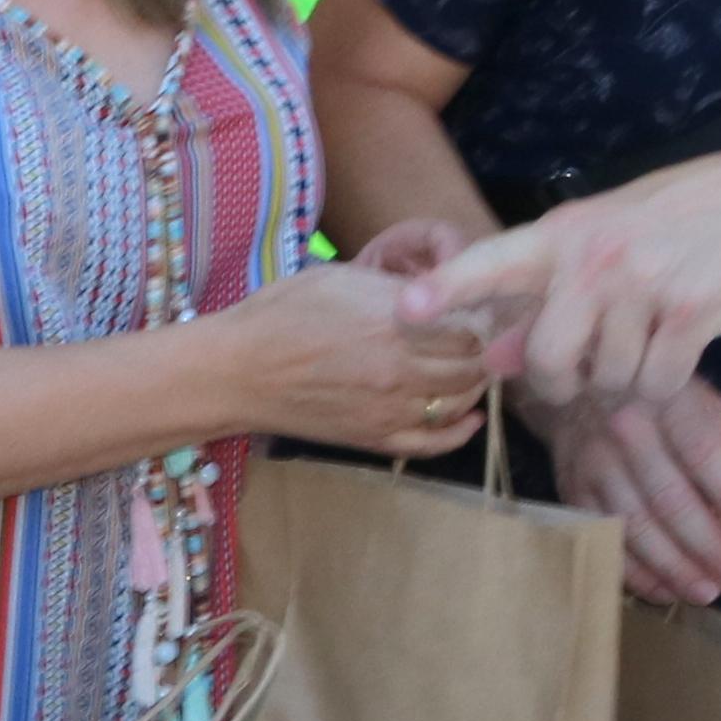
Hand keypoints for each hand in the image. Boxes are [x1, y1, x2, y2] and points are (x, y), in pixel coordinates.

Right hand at [225, 254, 492, 459]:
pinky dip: (461, 432)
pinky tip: (470, 417)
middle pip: (473, 364)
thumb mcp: (341, 277)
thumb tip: (434, 294)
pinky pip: (434, 443)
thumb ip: (393, 288)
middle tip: (481, 341)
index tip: (476, 312)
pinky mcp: (376, 438)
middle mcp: (401, 367)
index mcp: (394, 320)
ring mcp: (391, 408)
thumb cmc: (280, 314)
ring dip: (473, 385)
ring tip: (472, 371)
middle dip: (482, 351)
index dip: (479, 317)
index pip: (469, 324)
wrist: (238, 371)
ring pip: (460, 401)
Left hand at [404, 156, 720, 413]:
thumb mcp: (586, 253)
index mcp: (556, 237)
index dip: (447, 289)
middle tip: (583, 371)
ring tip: (643, 337)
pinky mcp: (687, 311)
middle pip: (552, 362)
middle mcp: (593, 257)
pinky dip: (664, 384)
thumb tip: (490, 360)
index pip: (490, 263)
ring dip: (626, 380)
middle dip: (565, 383)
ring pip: (610, 381)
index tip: (407, 310)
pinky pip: (657, 385)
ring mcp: (642, 283)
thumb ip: (535, 306)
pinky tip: (673, 347)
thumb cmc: (649, 234)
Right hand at [532, 380, 720, 603]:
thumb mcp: (713, 417)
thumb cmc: (669, 412)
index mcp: (670, 402)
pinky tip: (667, 590)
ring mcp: (595, 463)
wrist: (588, 394)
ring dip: (675, 567)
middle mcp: (627, 430)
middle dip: (710, 547)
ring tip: (708, 592)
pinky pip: (608, 541)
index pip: (703, 454)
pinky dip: (638, 573)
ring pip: (636, 526)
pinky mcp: (574, 494)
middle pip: (669, 499)